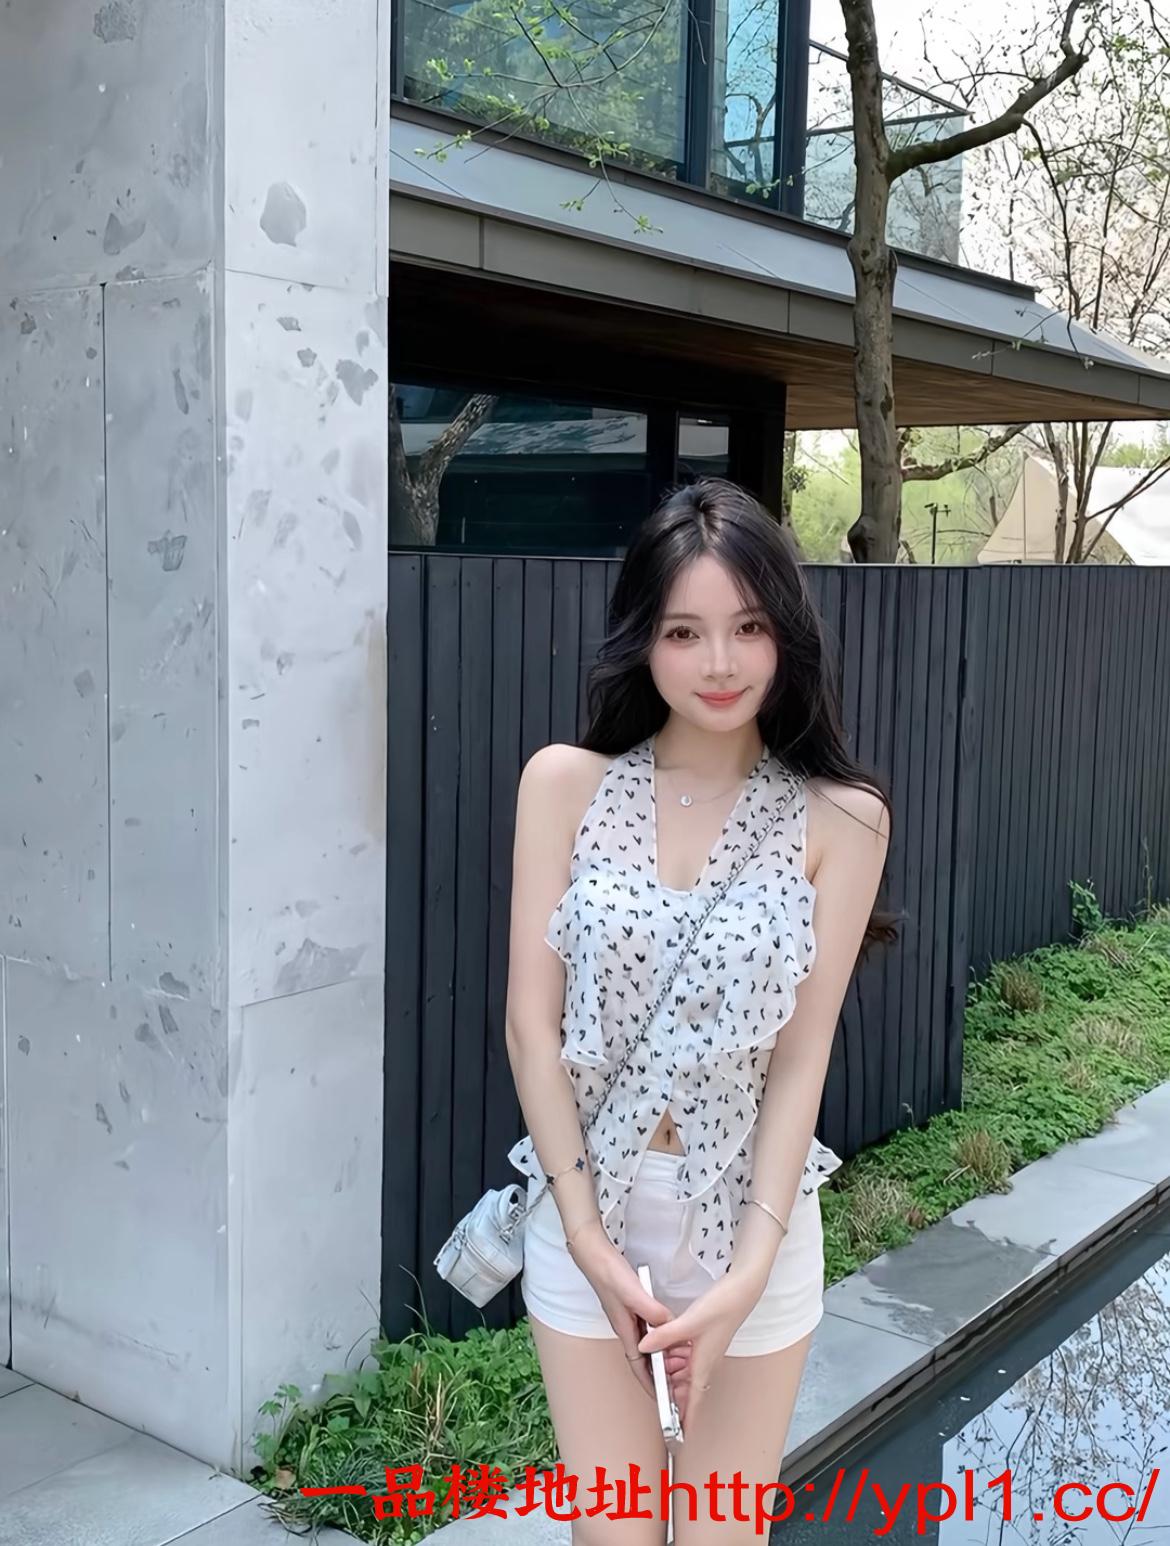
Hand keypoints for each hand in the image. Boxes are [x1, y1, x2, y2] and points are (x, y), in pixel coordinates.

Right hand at [568, 1222, 683, 1404]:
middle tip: (682, 1376)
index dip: (651, 1384)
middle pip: (646, 1358)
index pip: (639, 1367)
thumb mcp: (634, 1293)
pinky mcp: (631, 1305)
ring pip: (649, 1343)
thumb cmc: (608, 1273)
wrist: (593, 1254)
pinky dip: (661, 1333)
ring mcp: (628, 1317)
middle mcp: (626, 1328)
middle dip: (662, 1371)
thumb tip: (668, 1328)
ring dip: (664, 1352)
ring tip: (683, 1354)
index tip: (664, 1399)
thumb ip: (651, 1311)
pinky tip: (671, 1328)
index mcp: (625, 1330)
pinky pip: (649, 1327)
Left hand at [636, 1268, 764, 1428]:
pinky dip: (675, 1354)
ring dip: (671, 1369)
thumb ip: (664, 1336)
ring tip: (657, 1359)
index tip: (679, 1436)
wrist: (742, 1290)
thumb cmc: (724, 1307)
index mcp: (703, 1365)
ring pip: (684, 1370)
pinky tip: (667, 1342)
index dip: (686, 1420)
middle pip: (685, 1387)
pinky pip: (687, 1355)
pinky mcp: (705, 1340)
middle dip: (670, 1390)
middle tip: (654, 1386)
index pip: (694, 1401)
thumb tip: (644, 1346)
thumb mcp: (689, 1322)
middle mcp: (706, 1362)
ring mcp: (706, 1351)